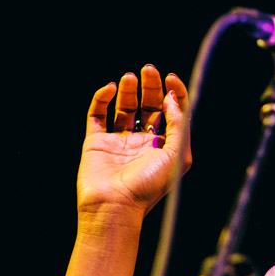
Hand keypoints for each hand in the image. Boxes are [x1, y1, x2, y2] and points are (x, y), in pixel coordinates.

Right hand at [76, 64, 190, 221]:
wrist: (115, 206)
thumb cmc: (149, 186)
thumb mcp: (176, 155)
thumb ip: (178, 125)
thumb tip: (171, 97)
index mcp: (165, 147)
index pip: (172, 113)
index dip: (173, 94)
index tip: (171, 78)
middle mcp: (143, 143)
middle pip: (149, 106)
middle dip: (151, 86)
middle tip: (149, 69)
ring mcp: (119, 141)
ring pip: (124, 108)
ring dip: (128, 90)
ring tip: (130, 77)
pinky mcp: (96, 142)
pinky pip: (97, 114)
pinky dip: (102, 98)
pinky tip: (109, 88)